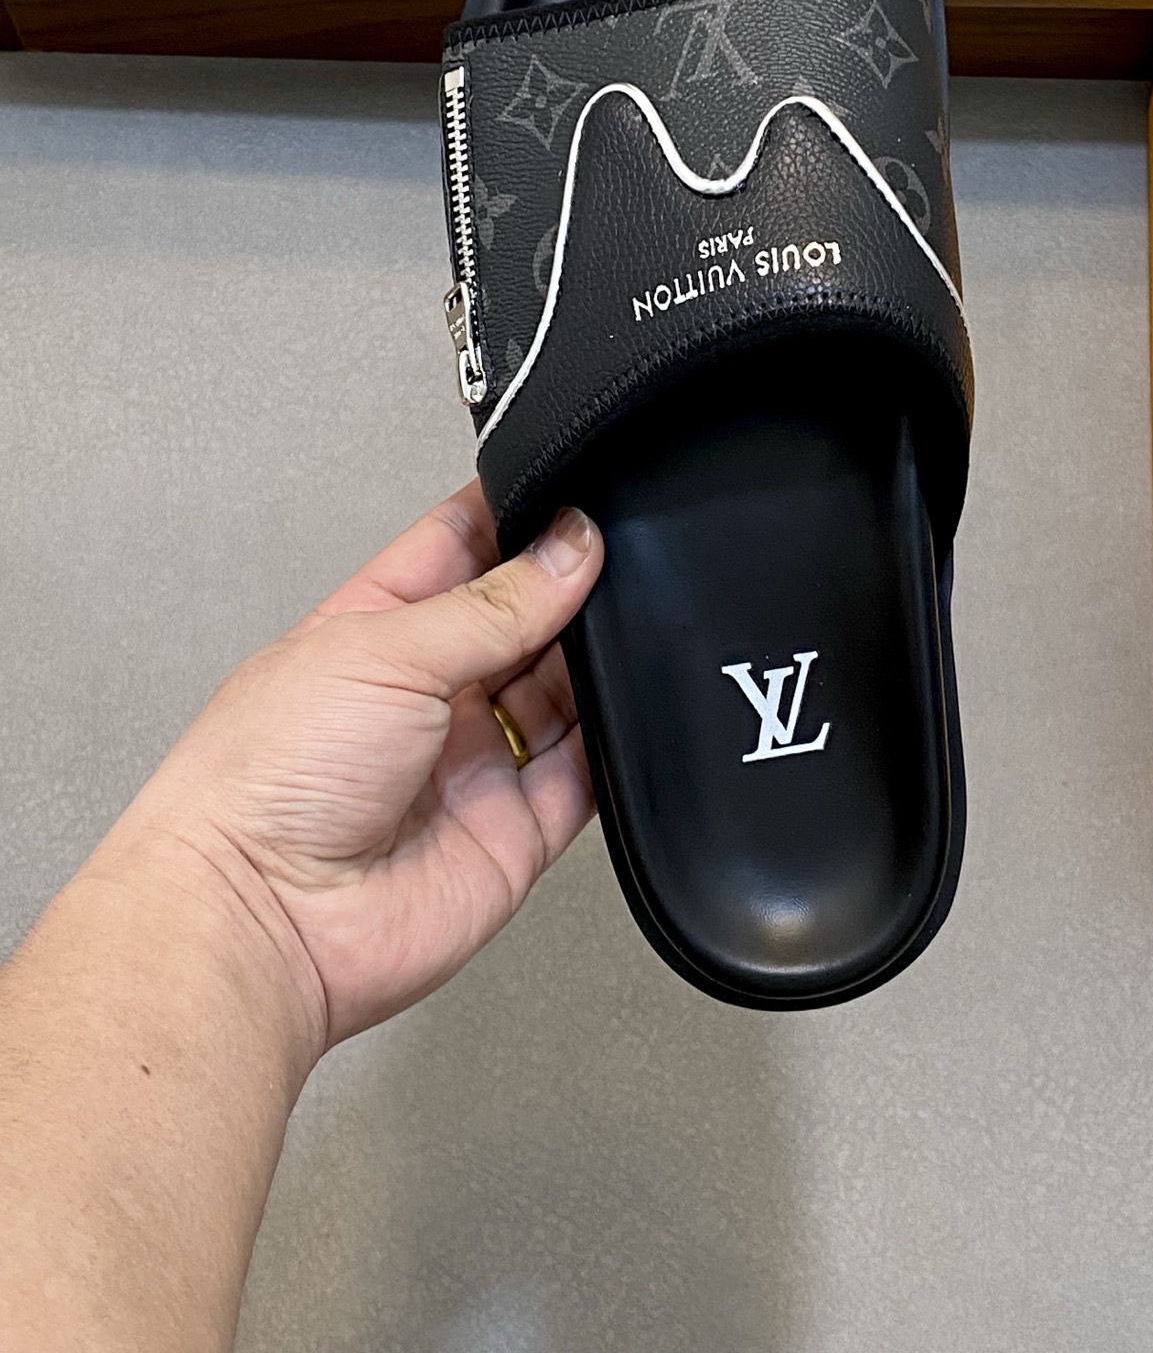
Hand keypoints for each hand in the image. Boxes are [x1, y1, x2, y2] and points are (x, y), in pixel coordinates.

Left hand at [110, 484, 602, 1052]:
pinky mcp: (515, 827)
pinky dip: (615, 740)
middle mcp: (427, 693)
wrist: (264, 921)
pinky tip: (624, 706)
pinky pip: (586, 772)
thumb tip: (567, 546)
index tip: (573, 495)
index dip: (516, 517)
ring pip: (563, 689)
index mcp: (375, 628)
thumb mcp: (385, 650)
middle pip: (522, 618)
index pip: (460, 549)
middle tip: (611, 558)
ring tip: (620, 627)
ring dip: (594, 658)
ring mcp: (472, 759)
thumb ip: (492, 603)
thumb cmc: (267, 781)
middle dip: (567, 586)